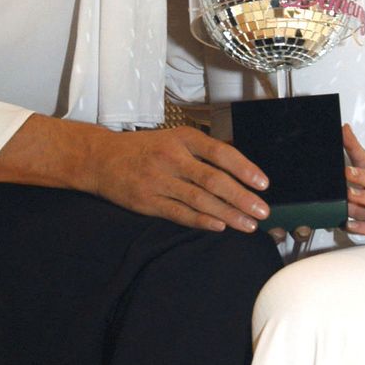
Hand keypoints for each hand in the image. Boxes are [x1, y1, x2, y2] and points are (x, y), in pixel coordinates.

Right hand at [88, 125, 270, 232]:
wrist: (101, 158)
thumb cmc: (145, 148)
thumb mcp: (174, 138)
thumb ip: (204, 151)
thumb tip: (241, 164)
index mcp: (182, 138)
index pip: (220, 153)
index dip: (244, 169)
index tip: (263, 183)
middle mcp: (172, 157)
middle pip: (213, 180)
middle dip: (242, 197)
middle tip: (262, 211)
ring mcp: (159, 180)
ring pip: (200, 199)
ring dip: (228, 214)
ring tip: (248, 224)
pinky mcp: (148, 201)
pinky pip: (179, 213)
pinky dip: (201, 221)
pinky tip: (220, 226)